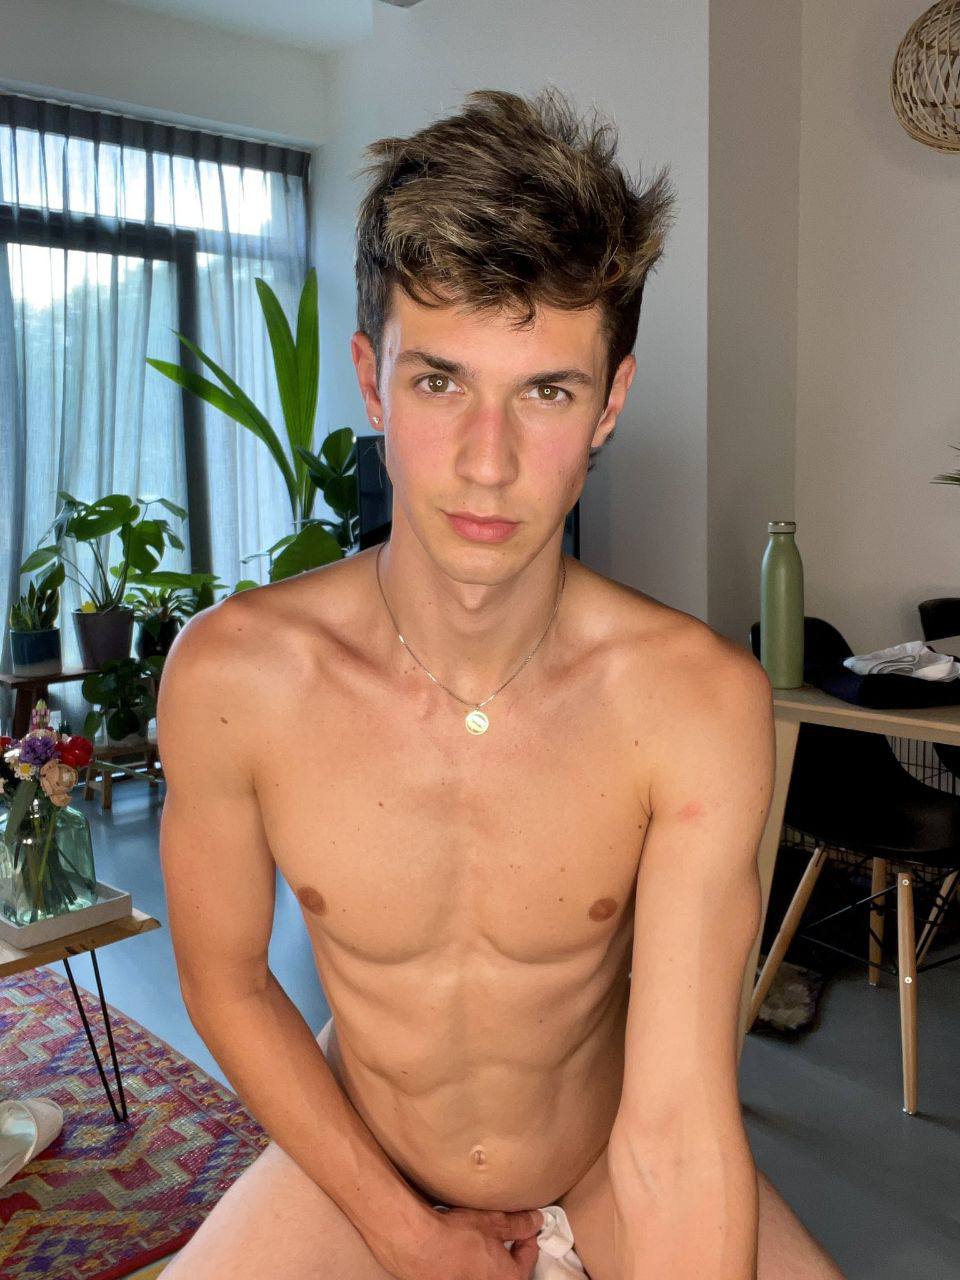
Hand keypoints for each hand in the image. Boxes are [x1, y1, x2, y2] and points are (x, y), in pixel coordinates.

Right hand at [379, 1204, 545, 1279]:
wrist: (415, 1244)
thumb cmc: (456, 1236)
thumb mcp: (493, 1222)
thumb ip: (518, 1224)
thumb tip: (534, 1220)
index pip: (528, 1258)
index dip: (528, 1236)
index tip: (524, 1223)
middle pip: (508, 1271)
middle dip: (508, 1251)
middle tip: (503, 1232)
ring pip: (486, 1274)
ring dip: (486, 1258)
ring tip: (478, 1238)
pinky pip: (465, 1274)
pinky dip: (467, 1263)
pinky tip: (459, 1248)